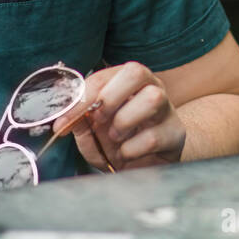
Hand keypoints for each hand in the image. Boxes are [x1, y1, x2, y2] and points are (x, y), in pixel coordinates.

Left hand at [53, 62, 185, 170]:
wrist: (144, 167)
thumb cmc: (118, 142)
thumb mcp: (91, 131)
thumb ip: (78, 120)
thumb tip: (63, 119)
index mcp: (127, 82)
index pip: (105, 75)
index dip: (83, 96)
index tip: (65, 120)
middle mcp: (151, 88)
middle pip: (137, 72)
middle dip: (111, 97)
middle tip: (99, 119)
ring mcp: (167, 109)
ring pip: (153, 98)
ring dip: (124, 121)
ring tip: (115, 137)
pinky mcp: (176, 134)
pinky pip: (153, 137)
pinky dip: (130, 150)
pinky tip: (128, 154)